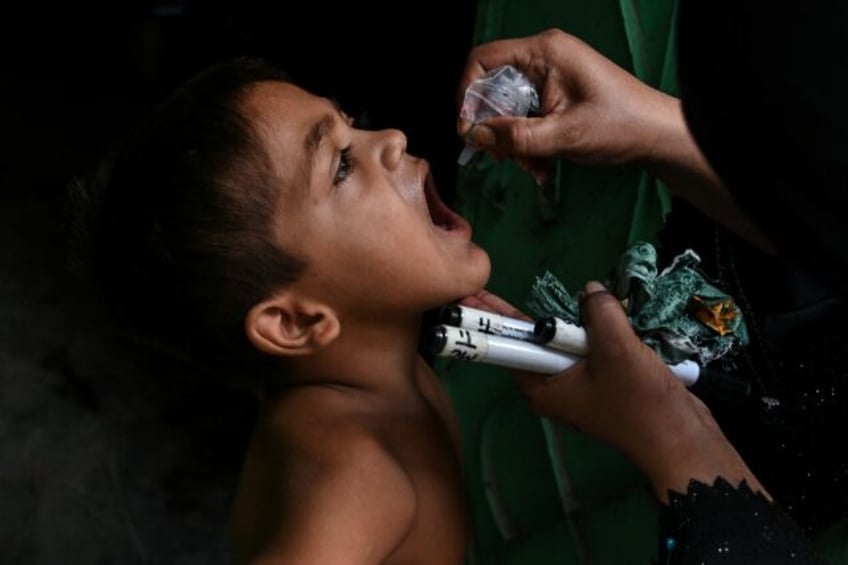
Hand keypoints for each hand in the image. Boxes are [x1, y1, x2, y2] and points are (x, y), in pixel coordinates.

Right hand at [456, 28, 681, 181]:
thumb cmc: (620, 126)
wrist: (657, 136)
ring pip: (506, 108)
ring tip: (532, 167)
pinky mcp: (554, 95)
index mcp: (545, 52)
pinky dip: (525, 143)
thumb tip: (474, 135)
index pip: (482, 60)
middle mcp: (543, 57)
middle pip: (492, 87)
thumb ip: (515, 136)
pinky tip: (541, 165)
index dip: (467, 94)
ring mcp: (549, 76)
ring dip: (511, 142)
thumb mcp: (563, 136)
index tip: (468, 130)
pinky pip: (523, 117)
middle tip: (502, 157)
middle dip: (493, 127)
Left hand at [463, 283, 768, 502]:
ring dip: (572, 321)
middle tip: (485, 288)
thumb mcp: (616, 349)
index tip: (465, 298)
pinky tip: (603, 314)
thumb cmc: (640, 400)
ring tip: (564, 298)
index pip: (508, 345)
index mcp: (542, 387)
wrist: (681, 437)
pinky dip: (596, 332)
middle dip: (522, 315)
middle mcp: (553, 388)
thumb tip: (589, 290)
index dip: (490, 319)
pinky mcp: (603, 383)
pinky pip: (590, 350)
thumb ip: (598, 313)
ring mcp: (579, 386)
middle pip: (533, 342)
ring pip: (565, 344)